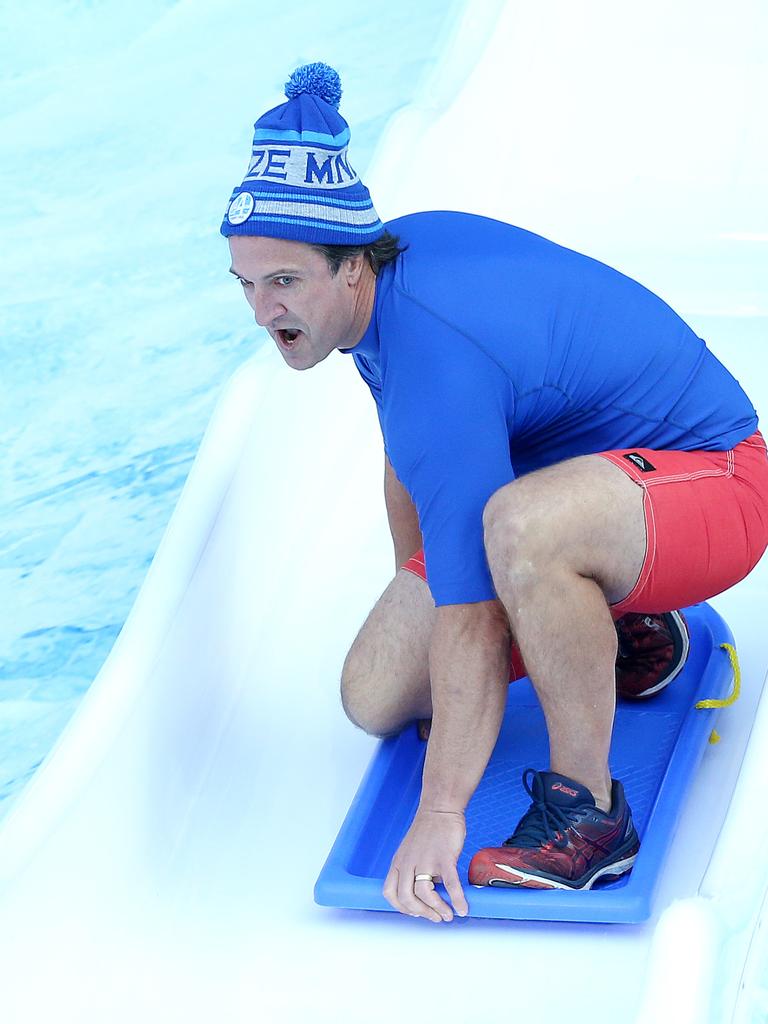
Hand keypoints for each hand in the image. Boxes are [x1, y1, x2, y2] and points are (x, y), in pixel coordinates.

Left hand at [382, 807, 468, 921]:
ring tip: (447, 914)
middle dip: (421, 913)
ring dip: (437, 909)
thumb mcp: (411, 851)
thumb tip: (427, 893)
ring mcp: (426, 861)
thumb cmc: (428, 830)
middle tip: (434, 917)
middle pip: (406, 898)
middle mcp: (409, 863)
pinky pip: (450, 885)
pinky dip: (457, 900)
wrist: (440, 809)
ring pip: (424, 894)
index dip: (401, 907)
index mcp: (399, 862)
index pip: (390, 893)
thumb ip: (414, 870)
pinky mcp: (444, 858)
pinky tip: (462, 908)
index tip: (414, 912)